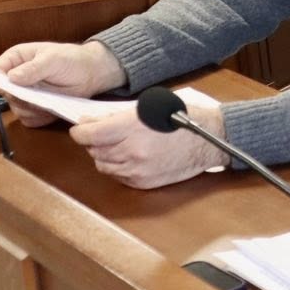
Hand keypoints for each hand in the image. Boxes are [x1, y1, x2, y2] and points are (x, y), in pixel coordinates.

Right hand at [0, 41, 126, 126]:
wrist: (90, 73)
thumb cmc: (71, 59)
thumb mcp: (53, 59)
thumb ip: (33, 68)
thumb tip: (12, 77)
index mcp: (16, 59)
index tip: (12, 88)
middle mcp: (16, 78)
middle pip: (4, 95)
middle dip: (19, 98)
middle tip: (37, 95)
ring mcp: (25, 95)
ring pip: (16, 109)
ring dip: (31, 109)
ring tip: (49, 101)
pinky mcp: (35, 108)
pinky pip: (29, 119)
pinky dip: (39, 118)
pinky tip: (52, 109)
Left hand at [68, 102, 226, 188]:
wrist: (210, 140)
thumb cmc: (184, 118)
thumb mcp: (149, 106)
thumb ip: (118, 115)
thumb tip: (93, 121)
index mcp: (131, 129)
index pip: (88, 135)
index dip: (80, 131)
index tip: (80, 128)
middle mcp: (132, 152)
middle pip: (94, 150)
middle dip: (93, 141)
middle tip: (100, 133)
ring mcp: (138, 170)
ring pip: (103, 165)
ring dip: (104, 155)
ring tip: (116, 145)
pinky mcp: (144, 183)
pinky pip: (118, 176)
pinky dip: (118, 167)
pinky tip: (128, 156)